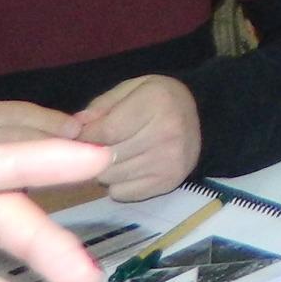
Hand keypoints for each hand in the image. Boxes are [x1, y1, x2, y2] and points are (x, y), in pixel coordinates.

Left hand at [70, 75, 199, 200]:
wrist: (204, 117)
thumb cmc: (160, 100)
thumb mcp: (133, 88)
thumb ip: (102, 105)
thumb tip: (75, 128)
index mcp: (156, 102)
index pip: (106, 131)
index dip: (86, 136)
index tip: (81, 136)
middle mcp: (167, 132)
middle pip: (106, 158)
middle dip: (94, 154)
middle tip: (99, 145)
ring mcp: (169, 161)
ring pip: (110, 178)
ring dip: (105, 169)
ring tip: (117, 154)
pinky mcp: (168, 183)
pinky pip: (121, 193)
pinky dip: (118, 183)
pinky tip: (129, 168)